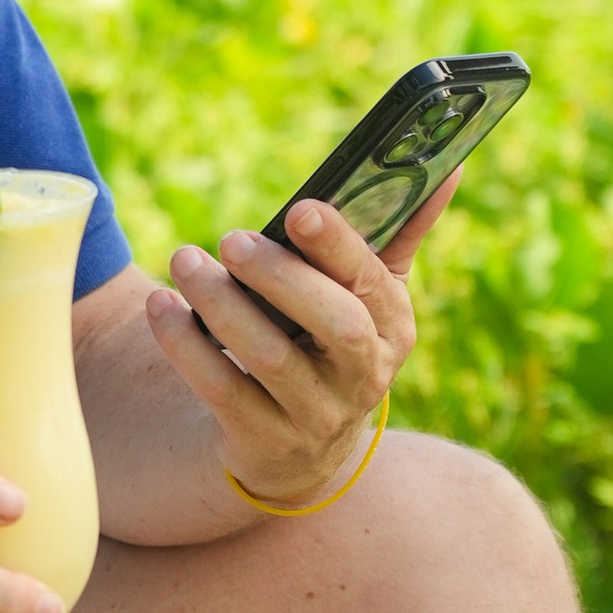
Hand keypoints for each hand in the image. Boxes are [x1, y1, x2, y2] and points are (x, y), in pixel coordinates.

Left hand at [141, 176, 458, 511]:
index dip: (339, 247)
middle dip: (280, 277)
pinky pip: (222, 391)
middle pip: (333, 325)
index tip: (300, 209)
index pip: (374, 282)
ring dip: (222, 306)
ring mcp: (316, 415)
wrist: (298, 449)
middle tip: (230, 238)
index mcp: (393, 327)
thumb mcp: (371, 297)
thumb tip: (450, 163)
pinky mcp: (265, 440)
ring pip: (270, 359)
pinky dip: (186, 348)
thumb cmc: (332, 343)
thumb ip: (401, 230)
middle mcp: (364, 376)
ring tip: (185, 261)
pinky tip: (161, 307)